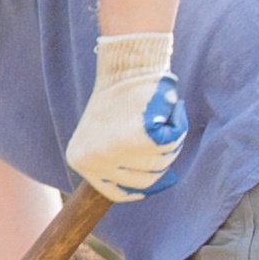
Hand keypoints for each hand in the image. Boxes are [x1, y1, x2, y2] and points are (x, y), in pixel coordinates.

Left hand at [66, 34, 182, 196]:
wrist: (126, 67)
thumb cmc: (119, 99)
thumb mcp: (105, 137)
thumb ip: (119, 163)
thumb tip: (147, 189)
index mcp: (80, 161)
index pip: (116, 193)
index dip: (138, 187)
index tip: (150, 173)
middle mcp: (94, 161)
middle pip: (144, 181)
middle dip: (158, 160)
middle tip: (159, 132)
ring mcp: (116, 153)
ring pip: (161, 164)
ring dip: (169, 143)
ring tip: (160, 116)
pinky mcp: (142, 140)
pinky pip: (172, 144)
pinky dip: (178, 127)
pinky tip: (169, 110)